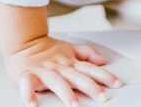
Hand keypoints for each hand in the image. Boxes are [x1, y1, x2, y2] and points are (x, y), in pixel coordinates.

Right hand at [6, 35, 122, 106]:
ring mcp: (43, 70)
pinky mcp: (27, 74)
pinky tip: (32, 104)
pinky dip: (28, 93)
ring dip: (65, 93)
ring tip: (74, 105)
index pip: (90, 68)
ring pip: (56, 82)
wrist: (23, 41)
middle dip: (90, 87)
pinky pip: (27, 84)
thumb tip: (102, 61)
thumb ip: (87, 54)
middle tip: (102, 97)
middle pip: (77, 76)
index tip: (117, 84)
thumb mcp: (70, 48)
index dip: (104, 76)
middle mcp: (59, 66)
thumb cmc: (48, 49)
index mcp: (70, 62)